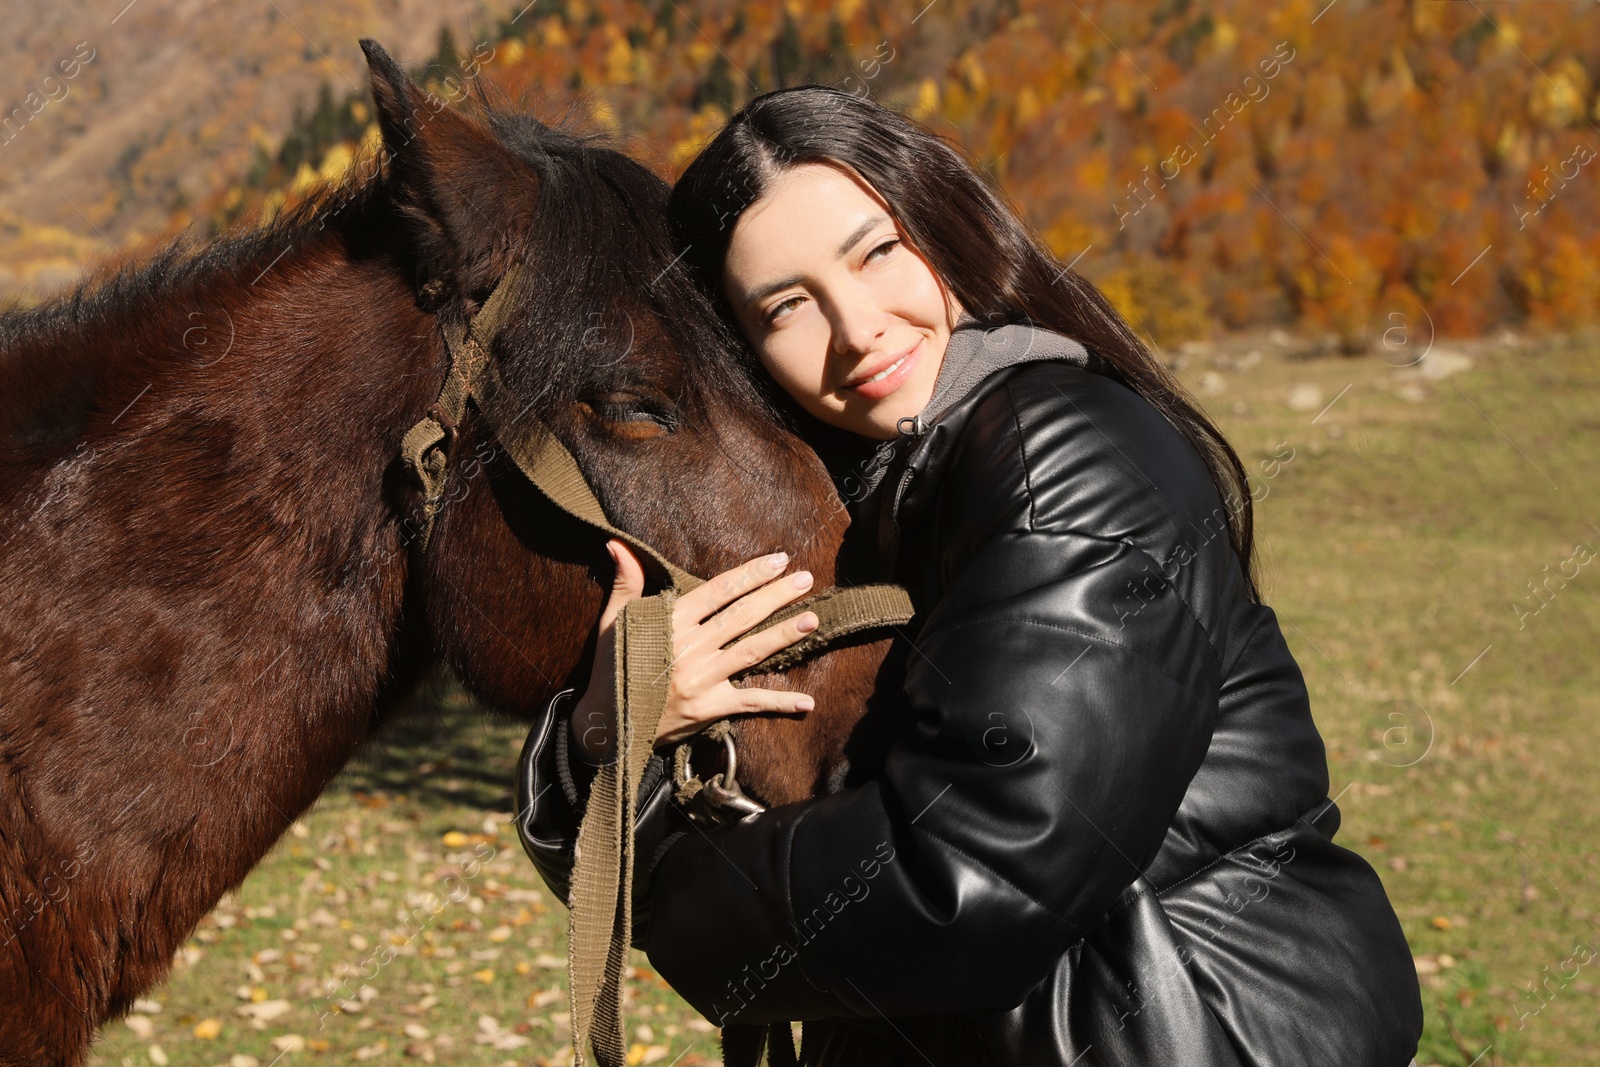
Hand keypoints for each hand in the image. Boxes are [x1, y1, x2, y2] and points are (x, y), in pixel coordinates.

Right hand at [570, 541, 818, 762]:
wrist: (607, 724)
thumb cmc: (612, 667)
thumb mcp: (612, 622)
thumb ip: (625, 583)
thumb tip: (617, 545)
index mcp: (670, 623)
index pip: (718, 591)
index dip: (750, 574)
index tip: (778, 560)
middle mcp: (690, 649)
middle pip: (741, 616)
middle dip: (776, 595)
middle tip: (806, 579)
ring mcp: (702, 679)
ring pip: (751, 651)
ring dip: (784, 634)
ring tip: (812, 619)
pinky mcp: (709, 708)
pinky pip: (750, 702)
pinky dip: (779, 703)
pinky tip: (806, 702)